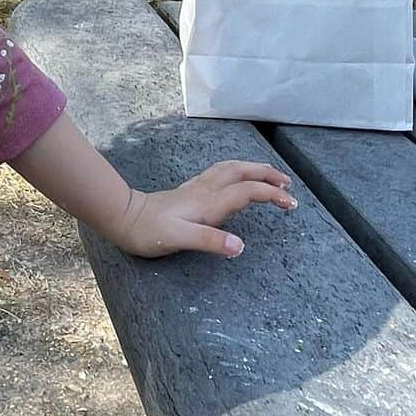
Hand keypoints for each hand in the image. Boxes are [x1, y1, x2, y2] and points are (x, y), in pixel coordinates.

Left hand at [114, 161, 296, 258]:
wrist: (124, 218)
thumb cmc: (150, 232)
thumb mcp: (180, 239)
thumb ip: (210, 241)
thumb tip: (240, 246)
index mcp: (208, 202)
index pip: (247, 191)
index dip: (271, 194)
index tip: (291, 204)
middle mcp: (205, 190)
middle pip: (241, 172)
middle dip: (266, 174)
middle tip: (288, 183)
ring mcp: (196, 188)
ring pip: (230, 169)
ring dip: (253, 169)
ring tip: (270, 176)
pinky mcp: (189, 191)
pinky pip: (220, 174)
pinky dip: (237, 172)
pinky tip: (236, 180)